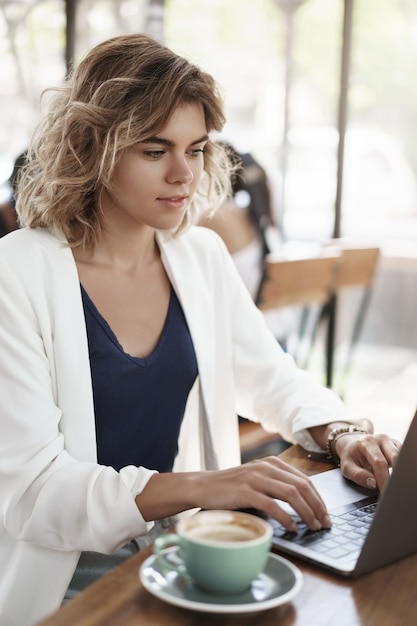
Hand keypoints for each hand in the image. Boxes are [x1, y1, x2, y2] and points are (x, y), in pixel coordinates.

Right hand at [197, 456, 331, 531]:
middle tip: (325, 523)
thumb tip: (304, 501)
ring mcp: (256, 478)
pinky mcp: (245, 491)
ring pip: (291, 494)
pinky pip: (272, 504)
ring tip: (313, 526)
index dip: (319, 498)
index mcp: (272, 463)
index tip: (326, 514)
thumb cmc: (231, 487)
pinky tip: (292, 527)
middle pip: (302, 486)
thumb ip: (276, 484)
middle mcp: (266, 467)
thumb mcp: (257, 478)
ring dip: (307, 512)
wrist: (202, 486)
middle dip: (318, 506)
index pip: (304, 479)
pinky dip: (286, 517)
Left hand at [336, 432, 400, 490]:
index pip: (379, 462)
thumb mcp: (347, 467)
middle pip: (394, 458)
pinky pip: (402, 458)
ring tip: (389, 482)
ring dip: (397, 471)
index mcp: (367, 443)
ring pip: (400, 458)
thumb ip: (358, 476)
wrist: (351, 446)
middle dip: (393, 476)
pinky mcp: (396, 446)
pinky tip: (392, 474)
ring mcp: (390, 442)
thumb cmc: (350, 457)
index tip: (384, 491)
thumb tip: (373, 483)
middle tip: (390, 489)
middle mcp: (380, 439)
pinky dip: (399, 468)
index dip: (383, 478)